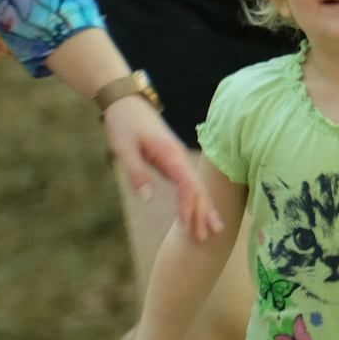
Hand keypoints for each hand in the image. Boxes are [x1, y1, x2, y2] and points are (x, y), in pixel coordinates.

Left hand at [105, 97, 223, 243]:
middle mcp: (178, 158)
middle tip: (208, 237)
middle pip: (197, 188)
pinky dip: (196, 198)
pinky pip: (188, 183)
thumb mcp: (124, 147)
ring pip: (196, 186)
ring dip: (204, 208)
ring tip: (214, 229)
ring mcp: (177, 159)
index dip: (189, 207)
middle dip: (203, 212)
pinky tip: (199, 211)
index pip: (187, 185)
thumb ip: (136, 171)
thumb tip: (148, 197)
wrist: (125, 102)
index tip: (188, 227)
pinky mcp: (172, 161)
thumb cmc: (124, 123)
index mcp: (170, 155)